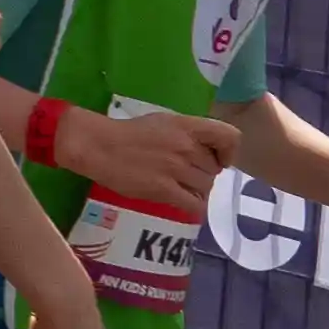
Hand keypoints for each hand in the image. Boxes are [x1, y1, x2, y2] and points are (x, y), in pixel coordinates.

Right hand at [72, 105, 238, 214]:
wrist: (99, 146)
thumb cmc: (129, 133)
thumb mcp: (164, 122)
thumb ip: (188, 134)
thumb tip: (207, 152)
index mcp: (187, 126)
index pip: (229, 137)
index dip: (229, 152)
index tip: (218, 158)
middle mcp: (186, 147)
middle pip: (214, 169)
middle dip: (205, 174)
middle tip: (187, 175)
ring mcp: (176, 169)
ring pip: (206, 187)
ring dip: (197, 190)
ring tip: (181, 188)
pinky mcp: (164, 190)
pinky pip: (194, 204)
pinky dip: (194, 206)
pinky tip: (183, 202)